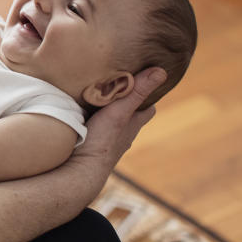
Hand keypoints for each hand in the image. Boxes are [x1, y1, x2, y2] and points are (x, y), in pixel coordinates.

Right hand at [65, 66, 163, 197]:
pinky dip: (92, 123)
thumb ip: (137, 92)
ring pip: (112, 125)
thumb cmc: (102, 140)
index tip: (144, 82)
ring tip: (95, 97)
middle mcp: (123, 136)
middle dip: (126, 103)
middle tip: (116, 86)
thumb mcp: (120, 111)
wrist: (80, 169)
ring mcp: (107, 143)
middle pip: (130, 116)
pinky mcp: (92, 147)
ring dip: (107, 114)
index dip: (148, 96)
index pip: (148, 109)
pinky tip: (81, 117)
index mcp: (132, 125)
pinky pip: (96, 131)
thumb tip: (161, 72)